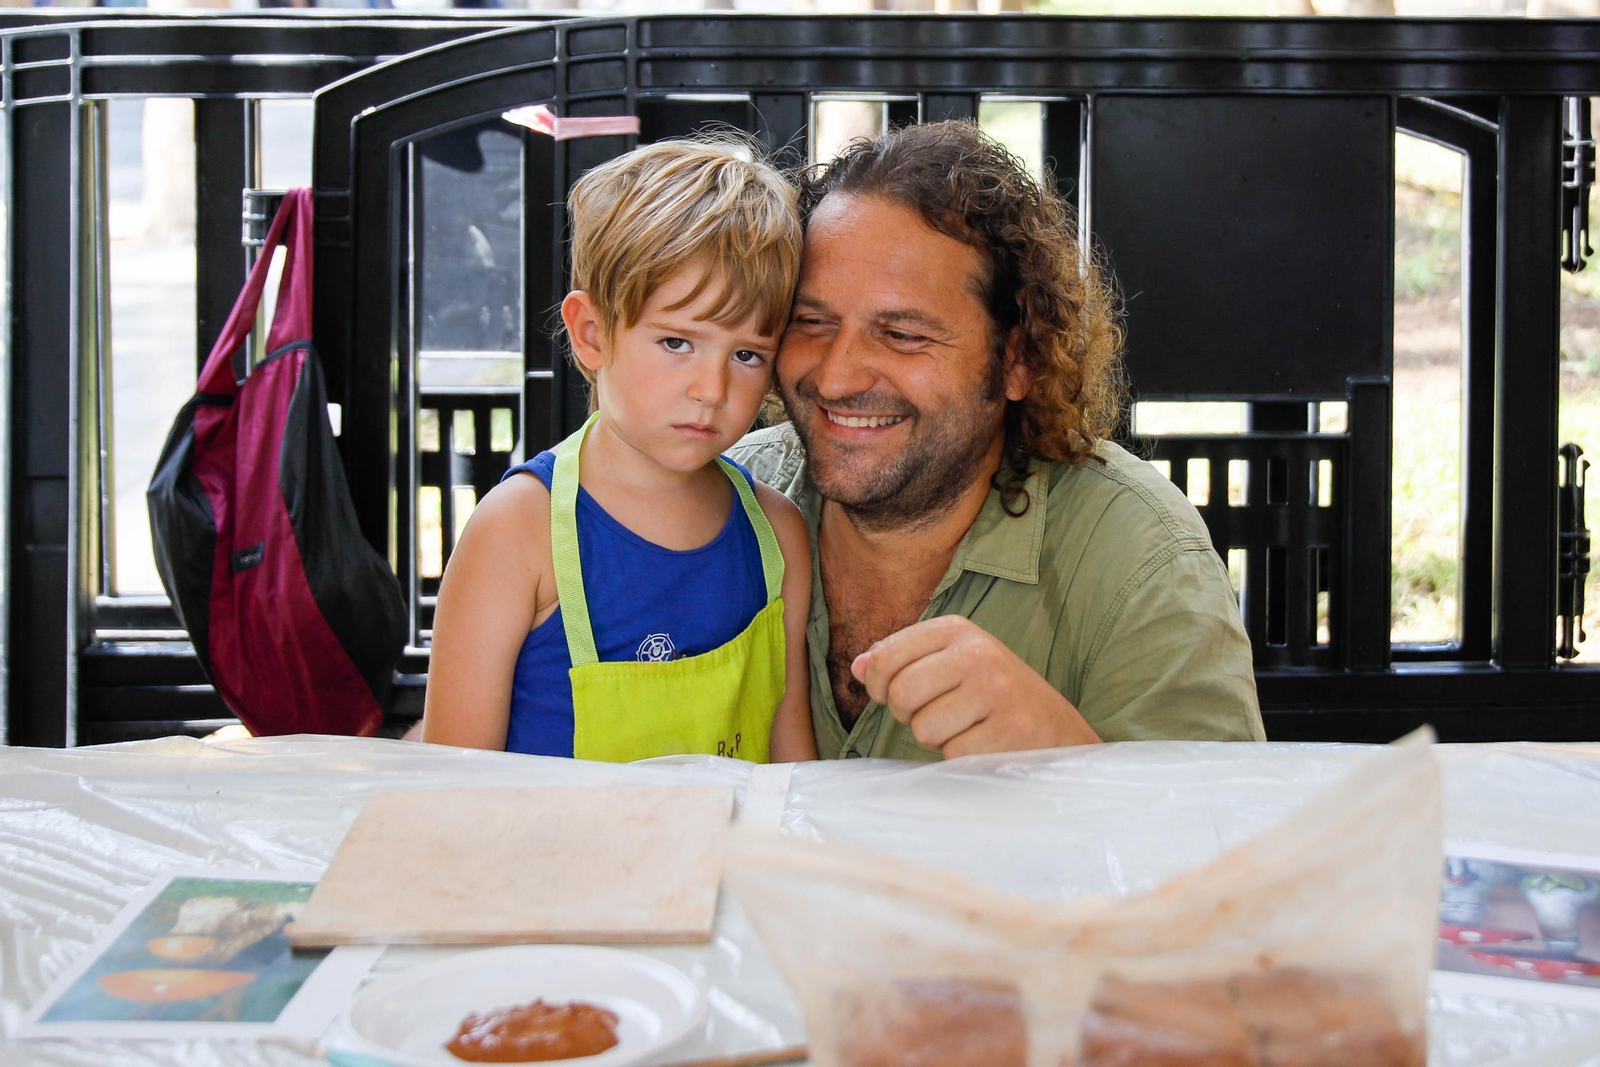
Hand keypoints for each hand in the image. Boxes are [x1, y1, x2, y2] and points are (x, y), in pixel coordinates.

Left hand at [851, 615, 1100, 757]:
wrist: (1057, 729)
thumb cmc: (994, 696)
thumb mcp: (952, 662)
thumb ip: (902, 660)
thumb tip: (857, 667)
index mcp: (957, 630)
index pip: (885, 657)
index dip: (877, 685)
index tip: (892, 695)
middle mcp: (977, 653)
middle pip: (901, 693)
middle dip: (908, 715)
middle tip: (935, 715)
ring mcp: (996, 691)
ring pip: (924, 729)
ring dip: (938, 739)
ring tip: (966, 727)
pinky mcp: (1008, 730)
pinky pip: (953, 753)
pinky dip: (961, 756)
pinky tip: (984, 743)